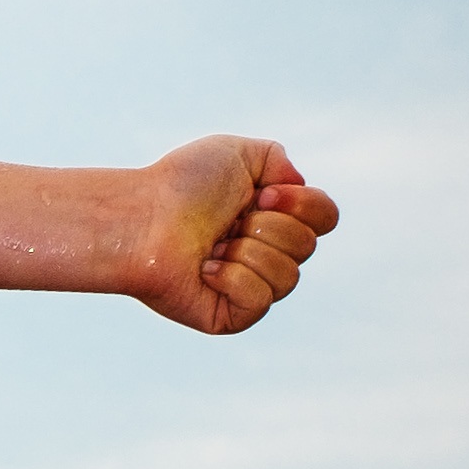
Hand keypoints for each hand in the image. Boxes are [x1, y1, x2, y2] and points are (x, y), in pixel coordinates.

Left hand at [132, 136, 337, 335]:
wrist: (142, 218)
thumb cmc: (182, 184)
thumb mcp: (238, 153)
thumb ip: (279, 159)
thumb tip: (297, 187)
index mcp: (274, 217)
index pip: (326, 218)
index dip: (303, 205)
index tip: (263, 194)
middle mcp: (266, 253)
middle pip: (309, 246)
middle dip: (269, 227)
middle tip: (229, 221)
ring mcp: (249, 287)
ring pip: (289, 277)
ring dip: (249, 251)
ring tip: (215, 245)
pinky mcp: (231, 316)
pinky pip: (261, 302)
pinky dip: (234, 278)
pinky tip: (206, 269)